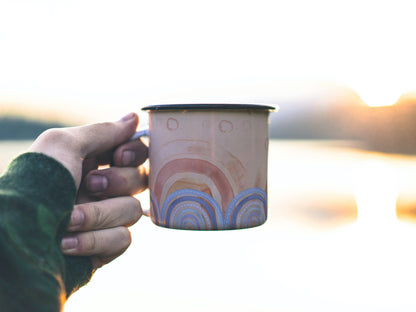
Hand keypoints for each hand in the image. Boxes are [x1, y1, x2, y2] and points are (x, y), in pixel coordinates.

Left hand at [29, 113, 147, 268]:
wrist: (15, 236)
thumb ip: (102, 131)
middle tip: (90, 186)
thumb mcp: (63, 145)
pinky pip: (123, 239)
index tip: (119, 155)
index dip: (135, 153)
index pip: (135, 152)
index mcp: (91, 162)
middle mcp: (101, 189)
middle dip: (118, 182)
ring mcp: (104, 218)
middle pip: (139, 180)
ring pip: (132, 211)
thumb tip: (134, 117)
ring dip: (100, 214)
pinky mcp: (104, 246)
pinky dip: (96, 240)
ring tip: (68, 220)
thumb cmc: (35, 183)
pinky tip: (67, 242)